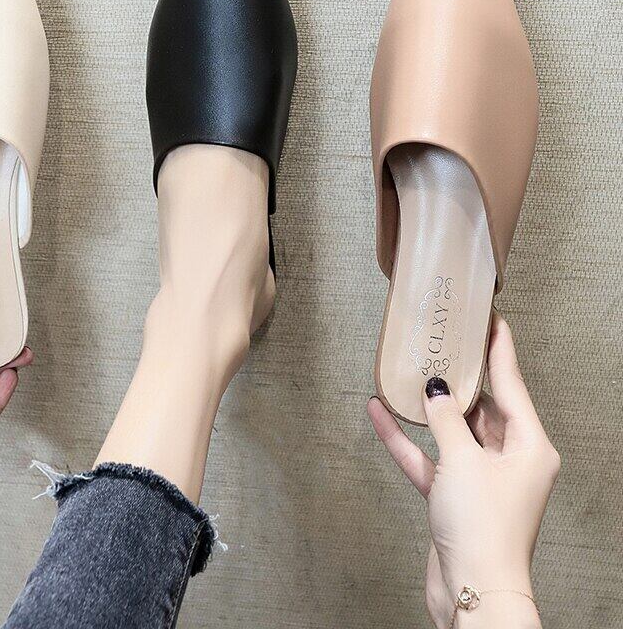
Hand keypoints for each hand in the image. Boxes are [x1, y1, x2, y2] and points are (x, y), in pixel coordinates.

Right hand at [368, 315, 559, 627]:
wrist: (471, 591)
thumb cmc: (482, 528)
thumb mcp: (463, 460)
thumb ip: (446, 419)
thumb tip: (436, 389)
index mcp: (529, 446)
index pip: (512, 383)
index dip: (498, 347)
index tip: (490, 318)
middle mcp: (510, 459)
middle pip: (483, 406)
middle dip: (460, 378)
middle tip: (444, 341)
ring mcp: (480, 478)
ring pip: (452, 432)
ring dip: (428, 410)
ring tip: (409, 374)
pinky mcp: (455, 497)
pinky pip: (429, 458)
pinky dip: (407, 440)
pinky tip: (380, 414)